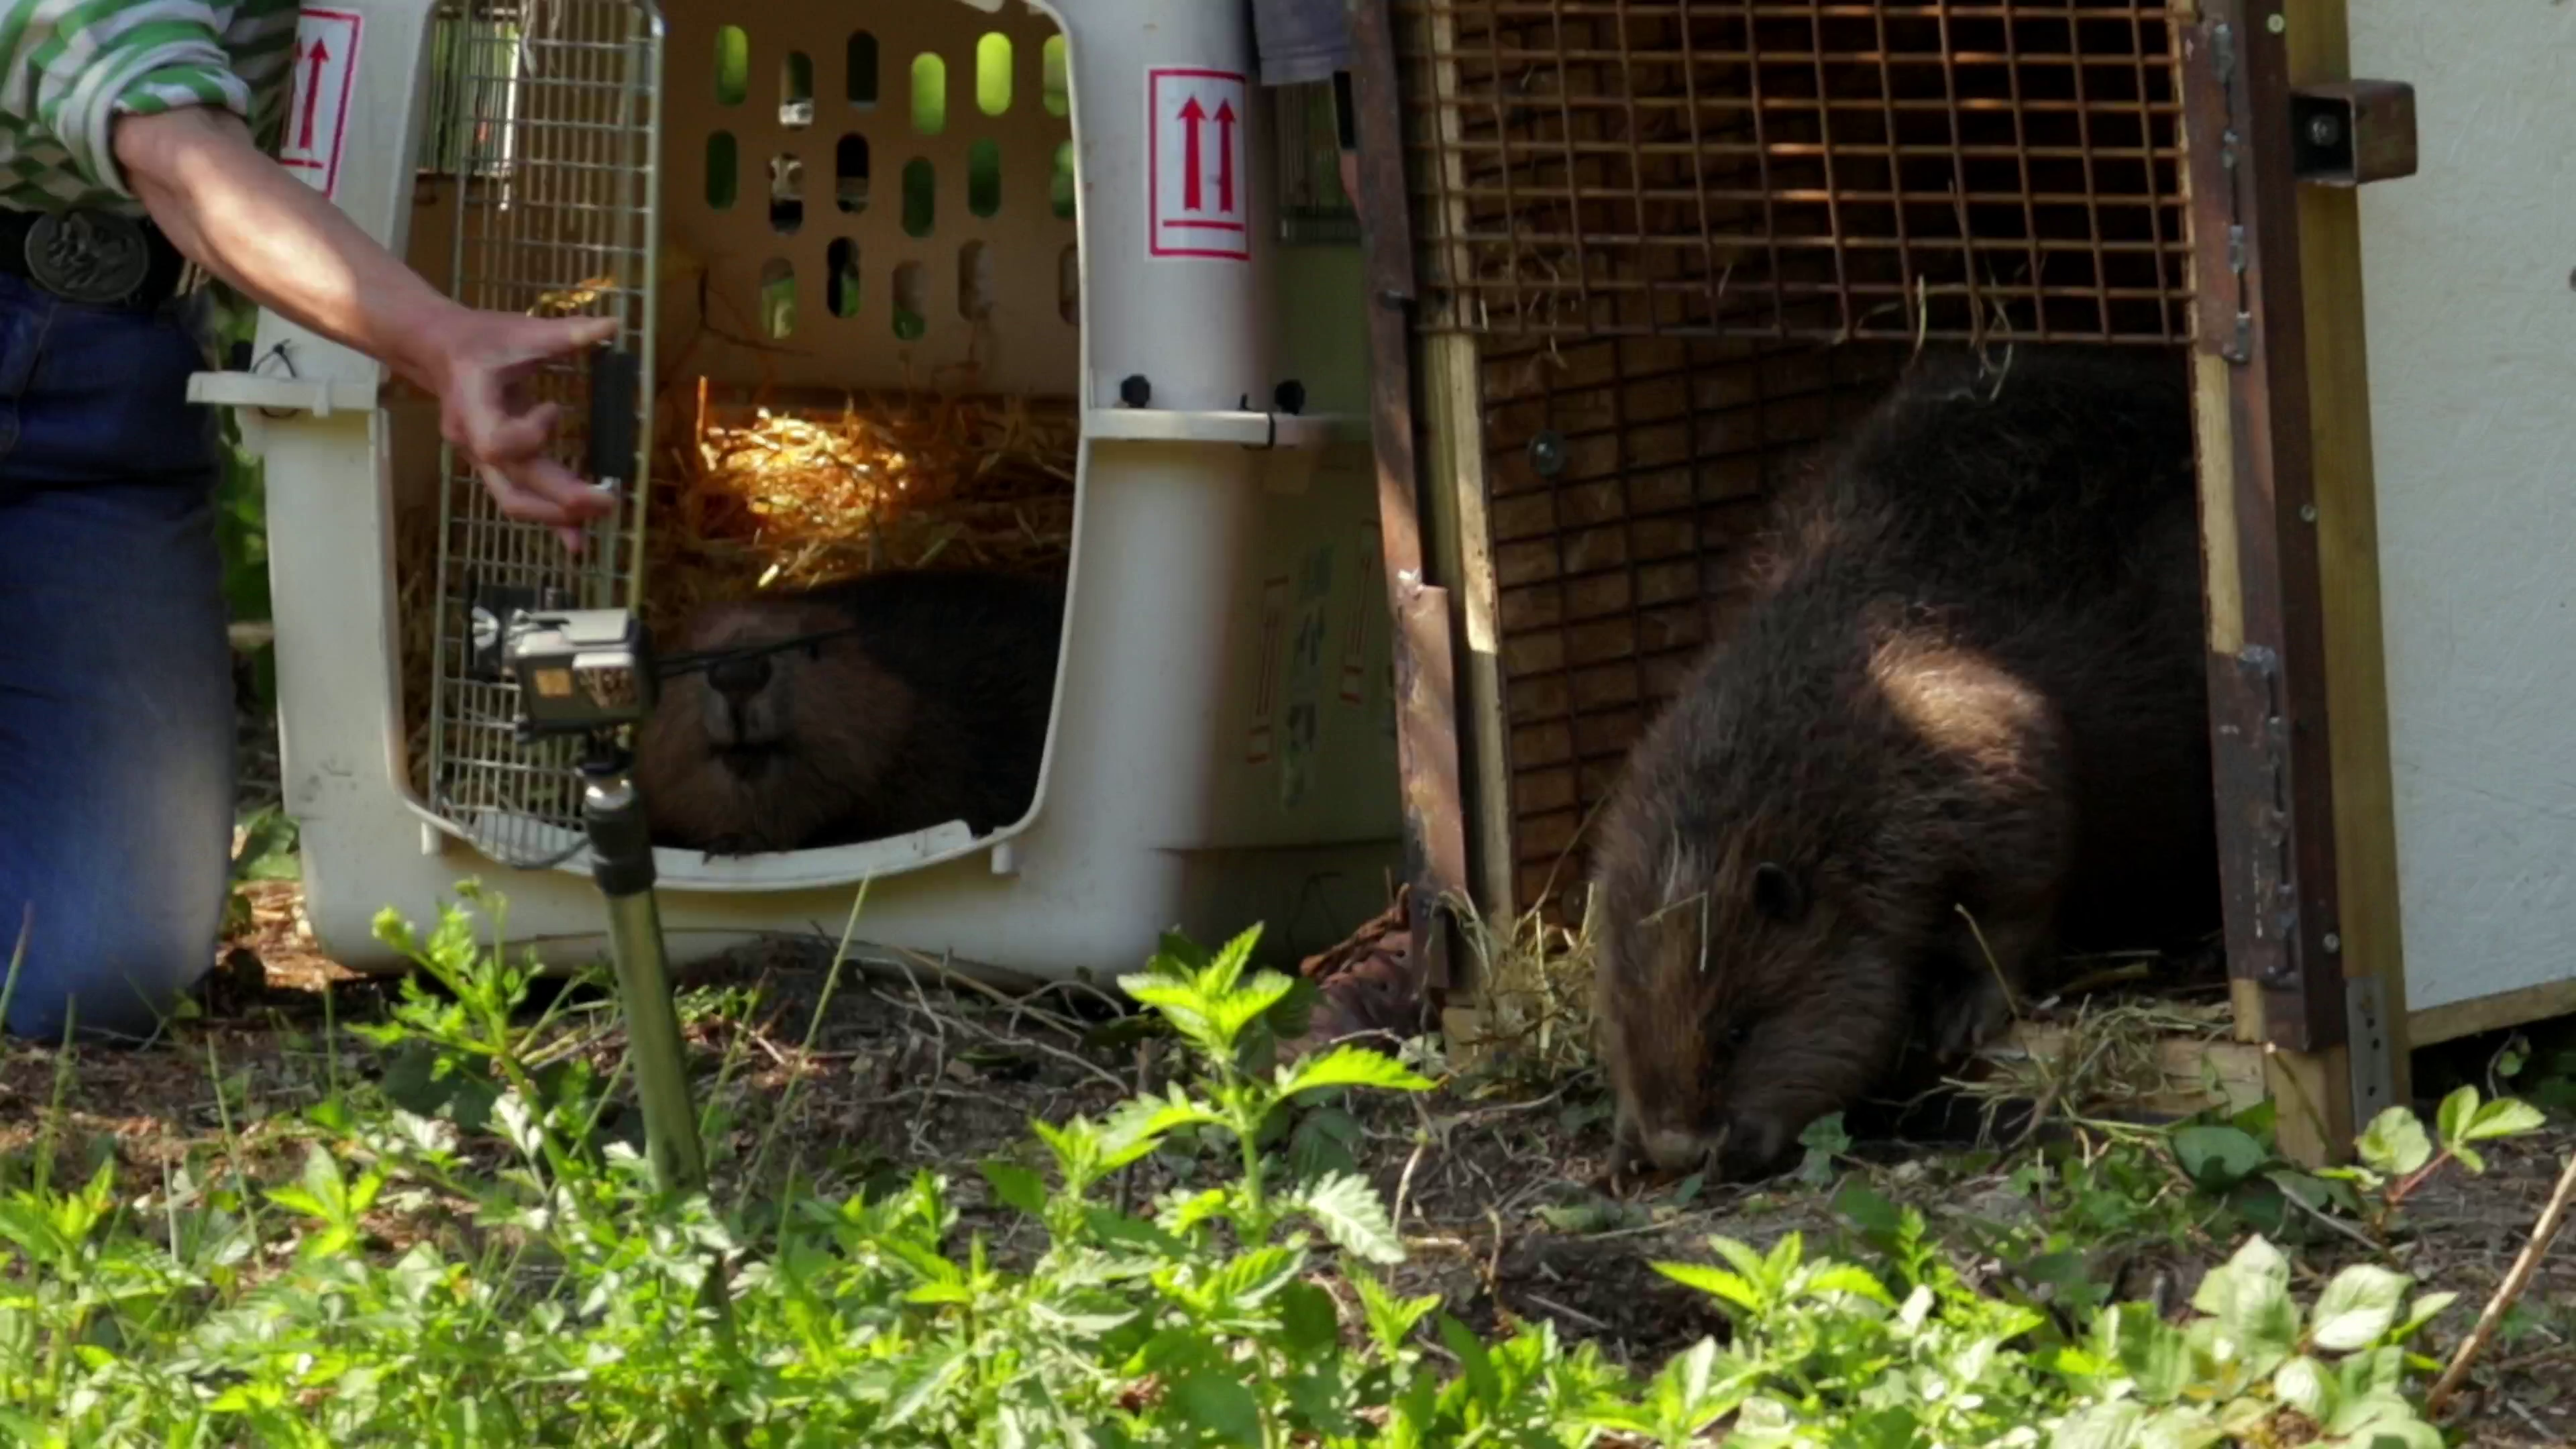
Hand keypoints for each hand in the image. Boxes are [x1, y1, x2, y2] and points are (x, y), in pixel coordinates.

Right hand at [414, 309, 623, 553]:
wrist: (438, 350)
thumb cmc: (480, 340)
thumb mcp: (520, 331)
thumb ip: (565, 334)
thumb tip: (612, 326)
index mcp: (472, 408)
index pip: (496, 444)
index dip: (530, 435)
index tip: (555, 408)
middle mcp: (472, 442)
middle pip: (513, 486)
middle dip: (561, 498)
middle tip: (608, 500)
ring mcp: (480, 460)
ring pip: (514, 501)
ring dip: (557, 515)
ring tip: (599, 518)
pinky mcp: (494, 466)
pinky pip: (519, 498)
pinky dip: (550, 519)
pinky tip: (578, 540)